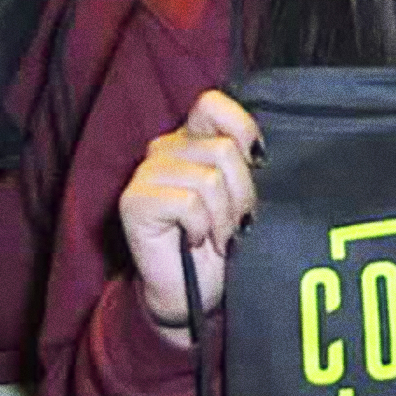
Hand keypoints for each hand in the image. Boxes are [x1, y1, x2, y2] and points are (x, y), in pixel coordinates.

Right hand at [117, 89, 262, 342]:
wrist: (192, 291)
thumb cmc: (221, 241)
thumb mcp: (242, 194)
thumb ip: (244, 162)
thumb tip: (261, 151)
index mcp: (191, 139)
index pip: (212, 104)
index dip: (242, 130)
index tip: (257, 165)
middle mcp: (165, 149)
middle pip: (223, 149)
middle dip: (242, 193)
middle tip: (237, 222)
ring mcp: (146, 174)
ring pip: (209, 178)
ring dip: (224, 217)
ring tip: (219, 236)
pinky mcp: (134, 201)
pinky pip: (188, 203)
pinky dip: (202, 228)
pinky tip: (195, 241)